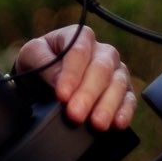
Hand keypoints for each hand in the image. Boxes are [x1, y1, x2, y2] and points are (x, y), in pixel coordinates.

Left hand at [14, 24, 136, 130]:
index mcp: (80, 36)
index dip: (71, 74)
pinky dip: (125, 111)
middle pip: (101, 69)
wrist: (44, 78)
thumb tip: (59, 81)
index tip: (62, 95)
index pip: (79, 52)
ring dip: (107, 105)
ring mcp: (116, 70)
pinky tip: (117, 123)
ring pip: (118, 84)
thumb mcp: (32, 56)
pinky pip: (129, 99)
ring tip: (96, 123)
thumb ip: (44, 63)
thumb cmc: (40, 62)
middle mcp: (102, 51)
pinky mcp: (124, 90)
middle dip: (88, 94)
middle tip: (75, 114)